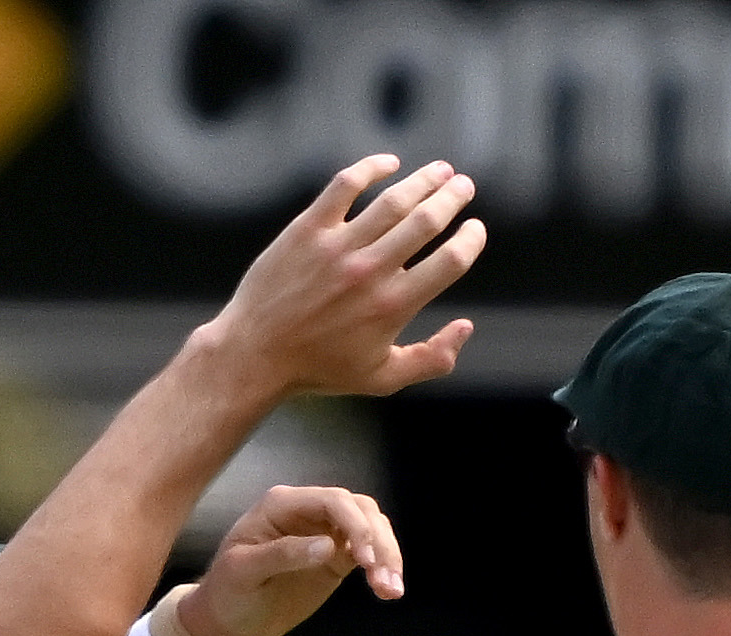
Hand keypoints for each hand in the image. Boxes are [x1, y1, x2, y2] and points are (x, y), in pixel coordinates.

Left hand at [176, 483, 410, 635]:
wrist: (229, 619)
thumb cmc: (228, 591)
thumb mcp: (243, 572)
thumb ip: (282, 555)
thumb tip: (328, 546)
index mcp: (283, 505)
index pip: (332, 500)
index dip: (355, 524)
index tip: (364, 559)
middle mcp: (309, 511)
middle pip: (360, 509)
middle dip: (377, 540)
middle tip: (382, 578)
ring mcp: (326, 532)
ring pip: (371, 528)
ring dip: (387, 554)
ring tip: (391, 589)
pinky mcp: (337, 557)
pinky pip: (368, 552)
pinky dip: (382, 568)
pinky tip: (389, 590)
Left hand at [193, 156, 481, 408]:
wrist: (255, 355)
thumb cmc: (319, 369)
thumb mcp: (381, 378)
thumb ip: (431, 359)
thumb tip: (466, 327)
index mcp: (394, 306)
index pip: (450, 261)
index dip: (471, 240)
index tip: (475, 229)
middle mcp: (370, 272)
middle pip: (427, 221)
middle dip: (453, 198)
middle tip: (464, 186)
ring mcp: (338, 247)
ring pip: (393, 200)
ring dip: (423, 180)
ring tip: (440, 170)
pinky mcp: (308, 229)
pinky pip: (345, 185)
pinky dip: (371, 168)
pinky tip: (388, 163)